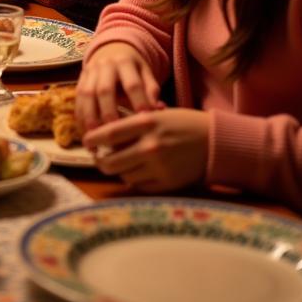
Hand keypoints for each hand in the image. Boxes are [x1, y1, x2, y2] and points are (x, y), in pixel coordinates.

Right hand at [76, 41, 160, 132]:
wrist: (111, 50)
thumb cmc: (133, 68)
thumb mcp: (146, 73)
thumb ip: (151, 91)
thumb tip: (159, 110)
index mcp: (125, 62)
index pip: (132, 83)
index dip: (138, 101)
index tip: (144, 121)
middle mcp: (105, 65)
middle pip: (104, 89)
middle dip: (109, 111)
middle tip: (115, 132)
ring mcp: (90, 71)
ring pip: (86, 94)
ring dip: (90, 116)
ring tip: (96, 136)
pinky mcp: (80, 79)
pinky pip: (78, 98)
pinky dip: (80, 116)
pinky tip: (86, 132)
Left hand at [84, 108, 209, 192]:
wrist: (215, 141)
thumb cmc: (182, 123)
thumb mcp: (155, 115)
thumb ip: (131, 125)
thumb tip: (103, 136)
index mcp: (145, 124)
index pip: (108, 134)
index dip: (92, 139)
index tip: (86, 141)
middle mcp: (150, 146)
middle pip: (111, 162)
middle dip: (100, 161)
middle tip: (99, 158)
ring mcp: (159, 167)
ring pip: (124, 175)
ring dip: (119, 170)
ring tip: (121, 162)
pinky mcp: (167, 183)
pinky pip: (140, 186)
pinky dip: (135, 180)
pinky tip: (138, 171)